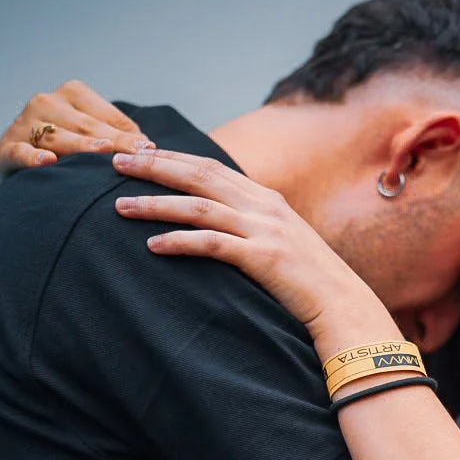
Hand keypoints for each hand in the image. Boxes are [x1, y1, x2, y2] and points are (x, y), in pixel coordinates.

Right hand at [0, 80, 154, 188]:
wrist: (16, 176)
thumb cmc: (66, 157)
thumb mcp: (93, 141)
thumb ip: (119, 138)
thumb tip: (150, 148)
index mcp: (72, 94)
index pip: (108, 117)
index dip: (130, 136)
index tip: (152, 152)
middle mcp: (46, 102)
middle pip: (88, 127)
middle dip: (114, 144)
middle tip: (138, 159)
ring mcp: (22, 124)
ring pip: (58, 137)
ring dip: (81, 148)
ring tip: (102, 156)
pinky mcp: (4, 149)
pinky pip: (20, 152)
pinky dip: (32, 157)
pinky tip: (49, 162)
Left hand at [111, 148, 393, 348]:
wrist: (344, 307)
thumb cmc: (309, 282)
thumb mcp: (283, 242)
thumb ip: (254, 226)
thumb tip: (219, 224)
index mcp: (266, 198)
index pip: (210, 166)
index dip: (172, 157)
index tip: (138, 152)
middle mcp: (263, 206)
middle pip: (198, 175)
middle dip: (153, 166)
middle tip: (115, 162)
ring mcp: (264, 230)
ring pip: (198, 206)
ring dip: (156, 204)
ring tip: (120, 207)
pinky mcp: (263, 257)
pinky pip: (212, 244)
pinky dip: (180, 242)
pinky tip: (153, 245)